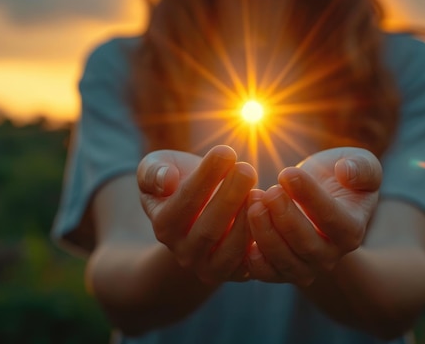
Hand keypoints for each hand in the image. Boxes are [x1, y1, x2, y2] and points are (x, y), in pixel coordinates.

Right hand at [137, 145, 256, 283]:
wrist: (200, 210)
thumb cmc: (178, 181)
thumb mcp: (157, 169)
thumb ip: (153, 172)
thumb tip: (166, 181)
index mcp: (163, 226)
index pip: (184, 202)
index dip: (205, 177)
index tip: (225, 151)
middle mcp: (184, 253)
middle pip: (208, 229)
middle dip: (230, 196)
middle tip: (247, 169)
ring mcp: (210, 267)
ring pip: (231, 249)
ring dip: (247, 219)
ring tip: (260, 190)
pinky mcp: (236, 273)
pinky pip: (252, 262)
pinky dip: (263, 239)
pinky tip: (272, 211)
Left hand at [246, 147, 381, 285]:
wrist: (321, 196)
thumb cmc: (340, 177)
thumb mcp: (361, 163)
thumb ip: (361, 168)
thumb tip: (346, 173)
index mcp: (352, 229)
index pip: (331, 218)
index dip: (309, 196)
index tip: (286, 172)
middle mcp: (331, 255)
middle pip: (306, 244)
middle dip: (283, 217)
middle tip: (267, 191)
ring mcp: (307, 266)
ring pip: (285, 261)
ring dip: (264, 233)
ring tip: (252, 202)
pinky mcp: (282, 270)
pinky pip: (267, 273)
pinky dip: (254, 260)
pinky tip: (243, 236)